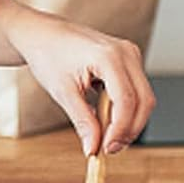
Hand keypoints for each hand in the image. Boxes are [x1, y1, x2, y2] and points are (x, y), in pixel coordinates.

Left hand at [7, 9, 155, 154]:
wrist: (40, 34)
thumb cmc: (47, 54)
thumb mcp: (62, 91)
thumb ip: (82, 121)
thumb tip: (92, 148)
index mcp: (109, 56)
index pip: (127, 101)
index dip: (120, 129)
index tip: (106, 149)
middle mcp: (126, 52)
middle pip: (143, 101)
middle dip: (129, 129)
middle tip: (108, 148)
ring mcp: (130, 54)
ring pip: (143, 97)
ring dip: (128, 120)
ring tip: (104, 135)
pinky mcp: (127, 59)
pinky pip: (135, 90)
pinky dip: (124, 108)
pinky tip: (105, 118)